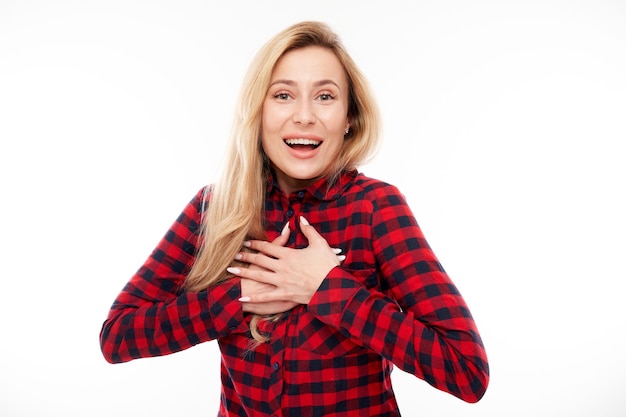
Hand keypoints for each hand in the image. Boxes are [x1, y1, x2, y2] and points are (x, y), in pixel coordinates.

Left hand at [229, 216, 344, 307]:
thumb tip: (301, 218)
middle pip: (259, 260)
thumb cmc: (328, 265)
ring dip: (244, 273)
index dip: (255, 244)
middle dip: (246, 256)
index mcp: (289, 255)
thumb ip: (309, 230)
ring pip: (259, 276)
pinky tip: (242, 298)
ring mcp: (282, 282)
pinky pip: (266, 297)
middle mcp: (282, 267)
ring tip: (231, 271)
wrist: (333, 287)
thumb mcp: (320, 243)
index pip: (268, 247)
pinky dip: (253, 298)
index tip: (245, 242)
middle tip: (235, 254)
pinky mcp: (285, 295)